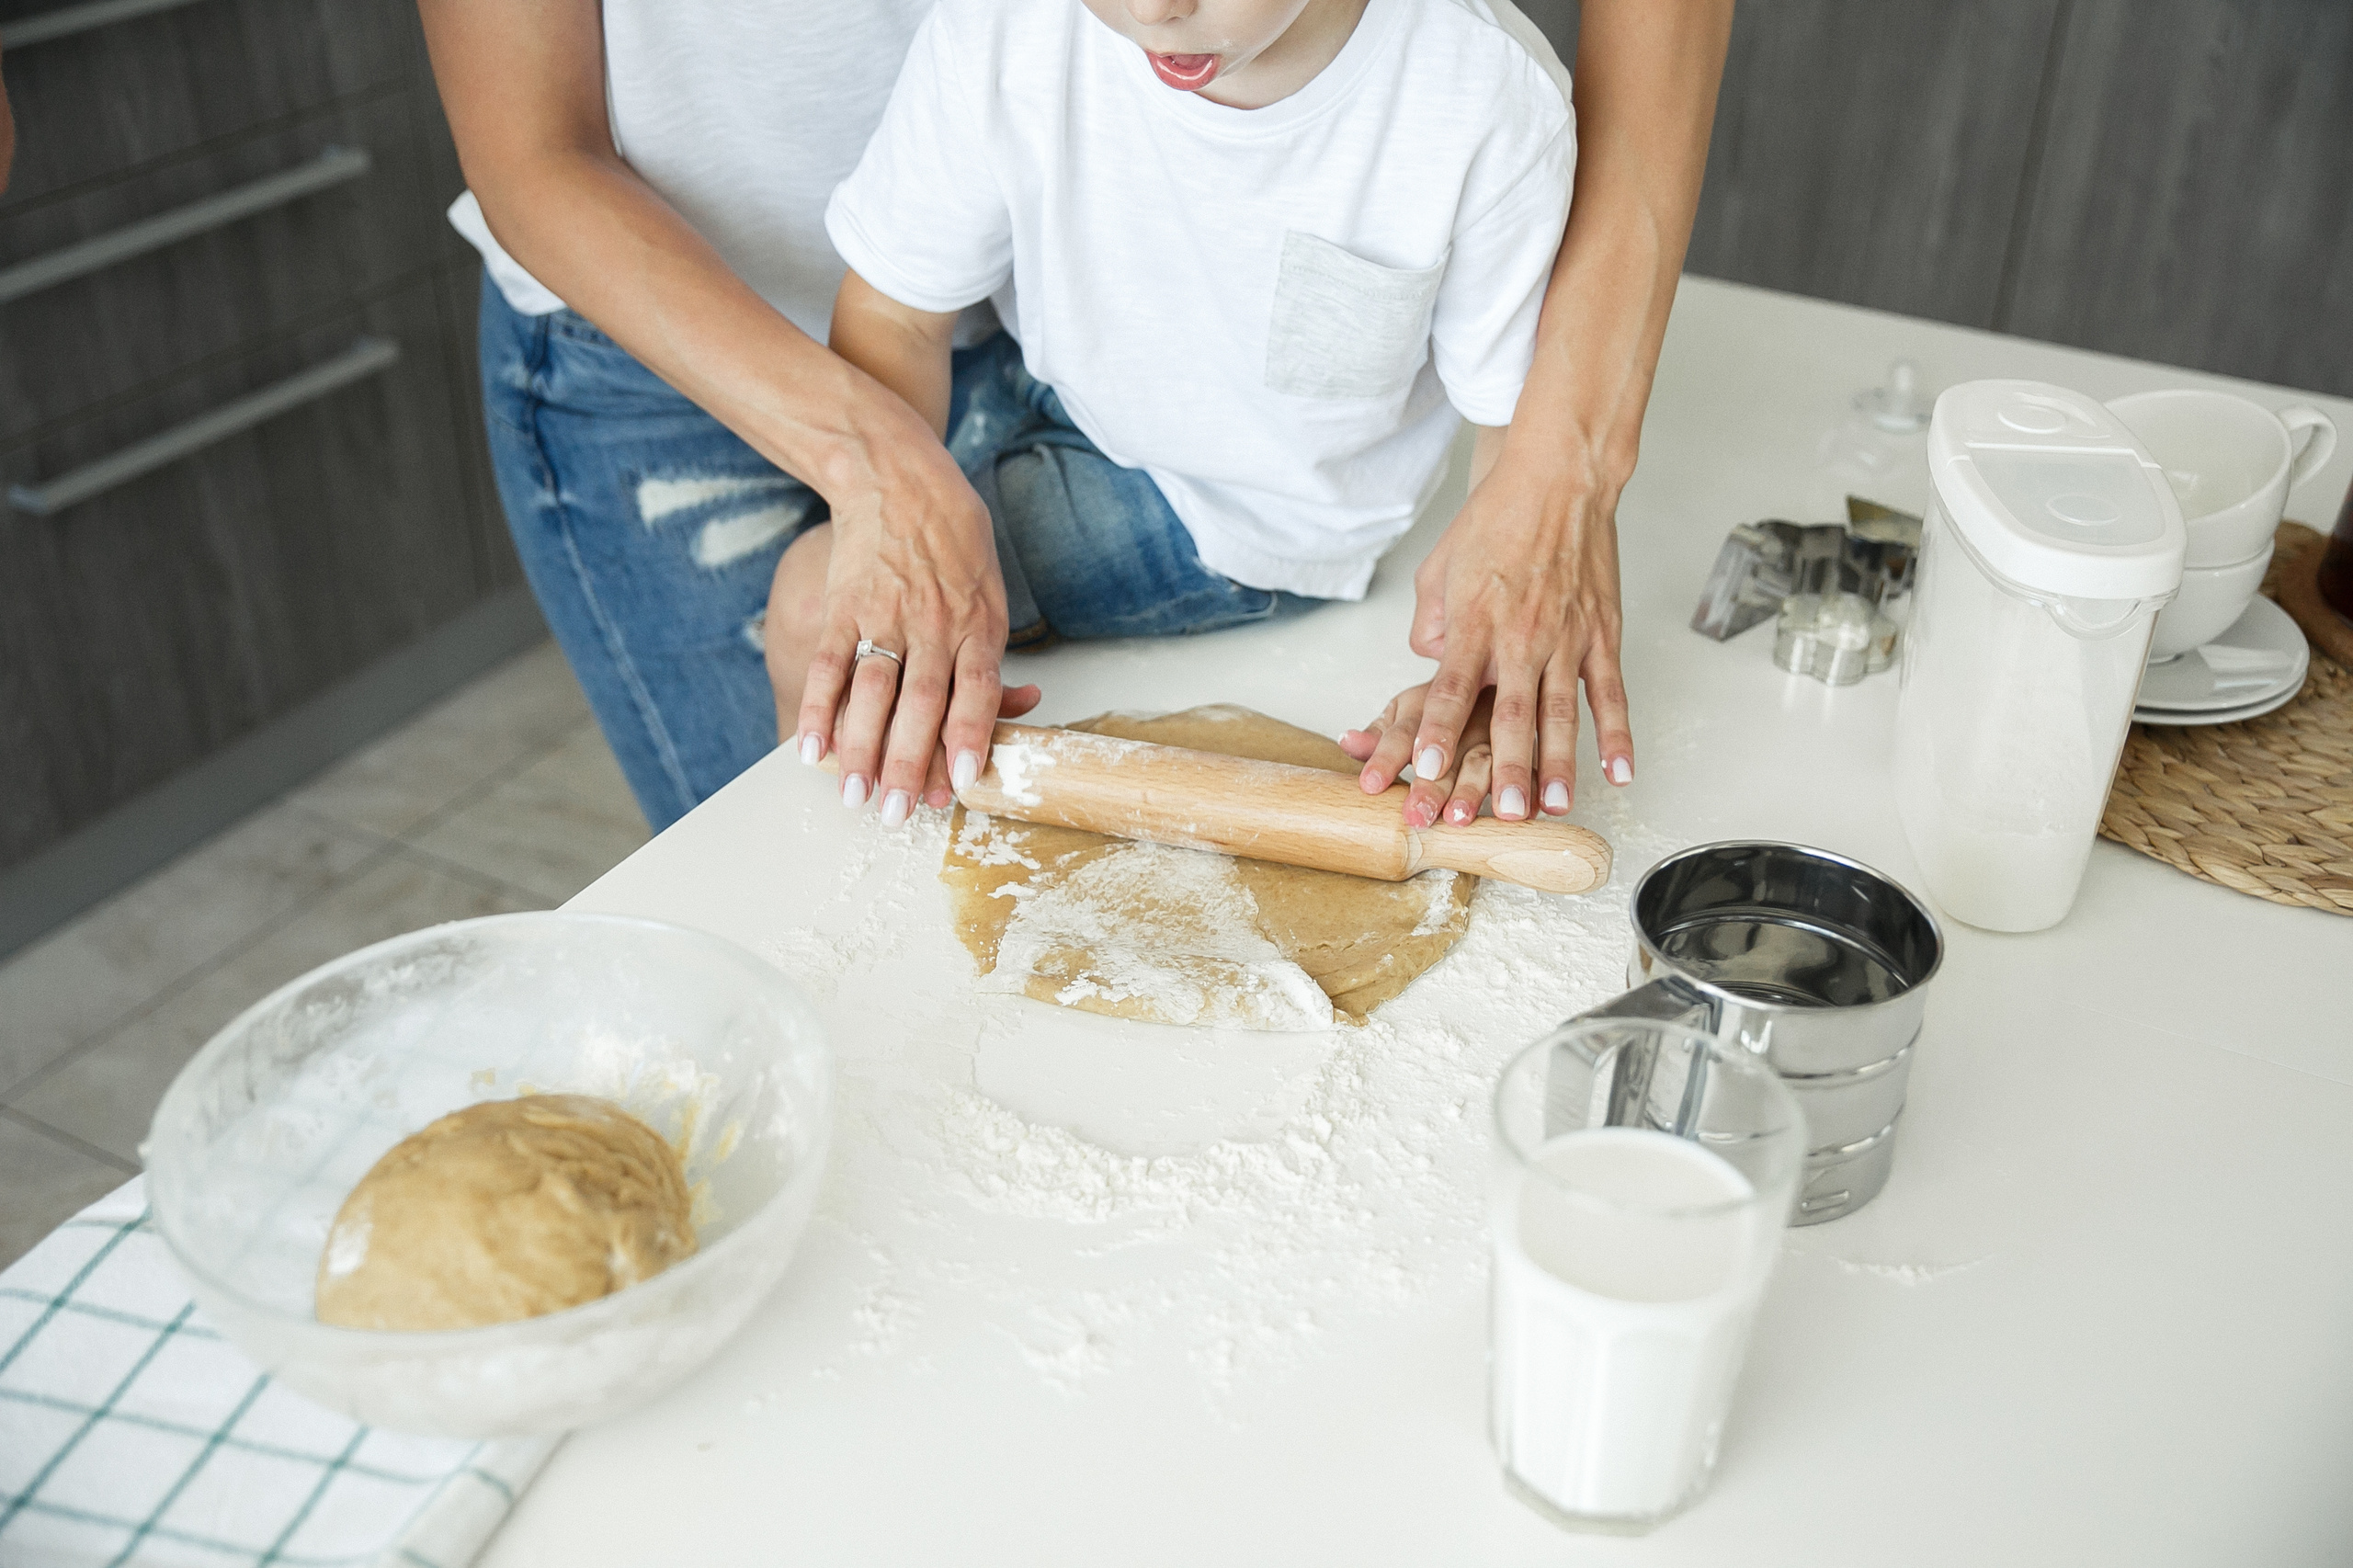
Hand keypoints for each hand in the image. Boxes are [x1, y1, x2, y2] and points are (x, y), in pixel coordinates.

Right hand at [780, 442, 1038, 825]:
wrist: (898, 477)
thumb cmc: (954, 543)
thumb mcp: (992, 593)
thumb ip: (993, 655)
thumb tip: (1022, 704)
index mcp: (978, 623)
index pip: (976, 688)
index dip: (969, 736)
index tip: (961, 781)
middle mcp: (933, 622)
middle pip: (921, 701)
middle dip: (909, 762)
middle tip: (898, 813)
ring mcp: (884, 613)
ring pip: (872, 690)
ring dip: (861, 748)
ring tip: (854, 795)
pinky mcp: (843, 605)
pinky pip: (828, 663)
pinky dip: (818, 707)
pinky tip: (811, 748)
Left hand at [1352, 440, 1632, 820]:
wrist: (1559, 479)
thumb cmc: (1496, 520)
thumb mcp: (1439, 569)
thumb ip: (1430, 623)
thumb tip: (1430, 660)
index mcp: (1473, 623)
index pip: (1448, 689)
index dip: (1435, 732)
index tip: (1425, 770)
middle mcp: (1520, 638)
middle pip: (1510, 715)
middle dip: (1505, 769)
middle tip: (1503, 814)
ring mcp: (1566, 639)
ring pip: (1562, 714)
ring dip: (1559, 765)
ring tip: (1555, 808)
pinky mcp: (1602, 635)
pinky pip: (1611, 693)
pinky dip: (1617, 735)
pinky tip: (1619, 772)